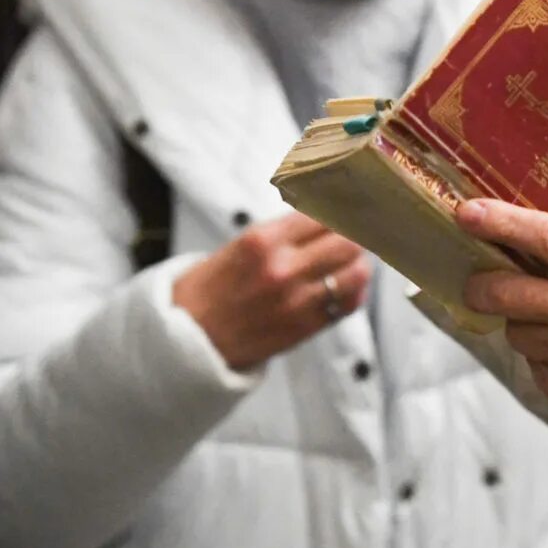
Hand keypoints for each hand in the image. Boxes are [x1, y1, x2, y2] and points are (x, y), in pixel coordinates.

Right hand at [173, 212, 369, 371]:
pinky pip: (348, 303)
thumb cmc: (212, 289)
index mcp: (262, 240)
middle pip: (348, 240)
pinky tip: (348, 285)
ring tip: (353, 260)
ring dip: (359, 262)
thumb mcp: (242, 245)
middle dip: (357, 234)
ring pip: (356, 271)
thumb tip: (329, 213)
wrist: (187, 340)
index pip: (323, 212)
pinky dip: (355, 291)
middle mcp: (282, 268)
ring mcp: (296, 300)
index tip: (351, 207)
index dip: (342, 208)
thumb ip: (286, 231)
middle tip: (358, 233)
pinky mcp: (304, 327)